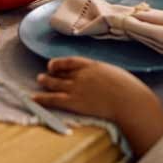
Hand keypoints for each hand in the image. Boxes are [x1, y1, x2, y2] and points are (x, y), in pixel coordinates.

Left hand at [34, 56, 162, 154]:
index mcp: (93, 65)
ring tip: (39, 80)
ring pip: (55, 83)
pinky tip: (34, 98)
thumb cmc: (128, 88)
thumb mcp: (114, 73)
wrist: (128, 100)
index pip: (71, 61)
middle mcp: (82, 74)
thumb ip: (103, 74)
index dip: (60, 62)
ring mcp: (77, 88)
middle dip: (51, 72)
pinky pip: (54, 99)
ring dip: (46, 82)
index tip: (54, 64)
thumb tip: (100, 79)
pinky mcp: (74, 102)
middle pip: (62, 72)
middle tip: (44, 73)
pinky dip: (42, 98)